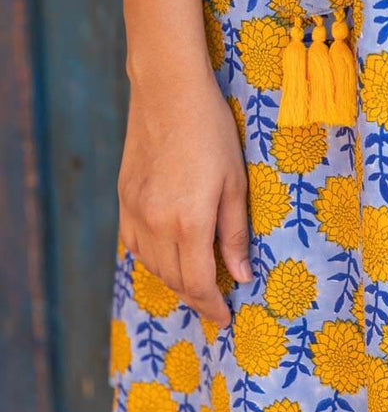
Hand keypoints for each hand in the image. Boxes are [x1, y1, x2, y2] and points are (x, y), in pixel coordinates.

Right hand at [117, 0, 250, 328]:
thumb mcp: (235, 184)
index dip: (212, 306)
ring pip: (151, 266)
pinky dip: (151, 259)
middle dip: (196, 298)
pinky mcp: (123, 198)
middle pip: (174, 279)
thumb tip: (241, 276)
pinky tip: (166, 257)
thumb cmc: (213, 133)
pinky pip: (133, 245)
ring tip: (196, 283)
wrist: (169, 93)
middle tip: (215, 304)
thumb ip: (235, 234)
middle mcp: (156, 224)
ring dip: (174, 280)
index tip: (225, 318)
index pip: (198, 283)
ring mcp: (134, 211)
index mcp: (189, 223)